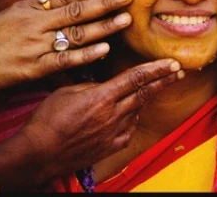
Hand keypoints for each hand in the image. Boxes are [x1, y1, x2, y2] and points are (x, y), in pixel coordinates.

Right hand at [0, 0, 133, 92]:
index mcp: (29, 4)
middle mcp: (35, 22)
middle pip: (76, 10)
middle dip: (105, 2)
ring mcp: (34, 45)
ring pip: (75, 33)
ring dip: (102, 26)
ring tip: (124, 20)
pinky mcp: (32, 68)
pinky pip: (64, 60)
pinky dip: (85, 55)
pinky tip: (103, 49)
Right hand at [15, 58, 183, 185]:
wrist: (38, 153)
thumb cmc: (47, 120)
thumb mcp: (67, 91)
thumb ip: (92, 87)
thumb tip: (106, 86)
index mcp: (102, 97)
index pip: (136, 78)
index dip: (157, 69)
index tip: (173, 63)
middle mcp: (112, 115)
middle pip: (144, 94)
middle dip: (164, 81)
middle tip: (178, 72)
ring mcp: (113, 133)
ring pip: (137, 111)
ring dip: (146, 99)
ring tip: (153, 89)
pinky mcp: (110, 147)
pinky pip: (129, 129)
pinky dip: (132, 119)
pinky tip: (131, 114)